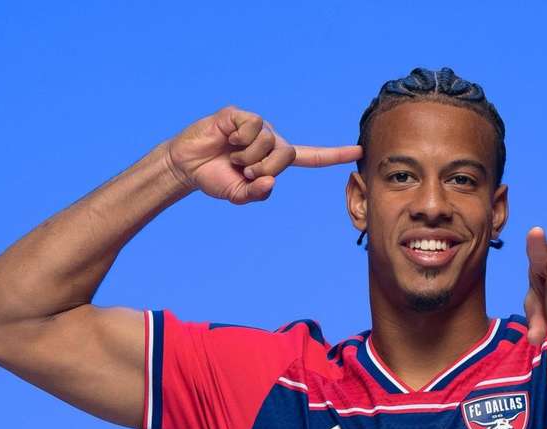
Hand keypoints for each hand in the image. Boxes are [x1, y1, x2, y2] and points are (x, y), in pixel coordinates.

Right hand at [164, 105, 361, 204]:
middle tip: (243, 170)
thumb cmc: (216, 179)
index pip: (310, 157)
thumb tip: (271, 181)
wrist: (187, 166)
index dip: (333, 156)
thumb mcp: (239, 195)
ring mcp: (257, 126)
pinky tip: (225, 138)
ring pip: (268, 142)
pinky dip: (238, 139)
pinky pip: (251, 127)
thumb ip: (257, 193)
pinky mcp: (240, 115)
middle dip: (263, 168)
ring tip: (231, 156)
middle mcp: (272, 139)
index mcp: (277, 159)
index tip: (358, 151)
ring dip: (247, 157)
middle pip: (286, 154)